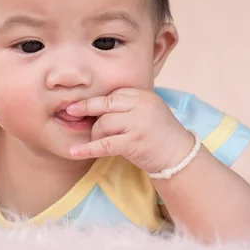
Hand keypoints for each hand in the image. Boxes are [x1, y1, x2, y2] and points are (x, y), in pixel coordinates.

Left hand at [67, 88, 193, 172]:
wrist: (179, 155)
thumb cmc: (159, 134)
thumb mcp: (146, 111)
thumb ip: (127, 105)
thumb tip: (95, 105)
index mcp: (143, 95)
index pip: (113, 94)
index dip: (96, 101)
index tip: (82, 106)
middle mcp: (141, 105)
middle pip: (104, 103)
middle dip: (85, 108)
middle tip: (69, 111)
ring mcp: (138, 123)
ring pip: (103, 124)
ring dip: (95, 133)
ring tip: (96, 140)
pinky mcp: (134, 142)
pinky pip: (104, 144)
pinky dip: (87, 148)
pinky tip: (74, 152)